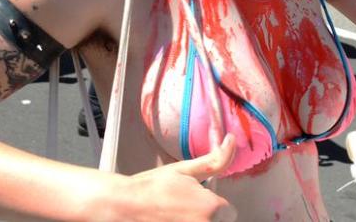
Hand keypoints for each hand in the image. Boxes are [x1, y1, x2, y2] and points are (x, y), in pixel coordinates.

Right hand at [101, 134, 236, 221]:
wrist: (124, 206)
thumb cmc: (152, 188)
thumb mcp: (185, 169)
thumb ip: (215, 160)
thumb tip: (232, 141)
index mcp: (212, 209)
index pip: (228, 210)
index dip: (210, 202)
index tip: (193, 198)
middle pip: (218, 221)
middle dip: (205, 214)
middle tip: (181, 206)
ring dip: (195, 221)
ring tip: (174, 215)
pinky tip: (171, 220)